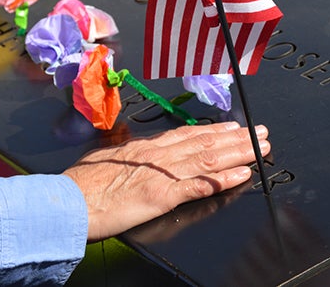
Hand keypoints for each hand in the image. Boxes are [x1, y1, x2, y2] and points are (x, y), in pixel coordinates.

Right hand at [63, 121, 269, 241]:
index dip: (214, 131)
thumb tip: (127, 140)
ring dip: (238, 153)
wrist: (67, 201)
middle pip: (205, 143)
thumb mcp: (102, 155)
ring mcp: (162, 174)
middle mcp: (158, 156)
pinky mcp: (162, 195)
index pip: (187, 135)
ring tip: (261, 149)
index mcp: (145, 148)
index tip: (233, 128)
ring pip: (208, 158)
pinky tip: (241, 175)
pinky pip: (199, 185)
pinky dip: (222, 179)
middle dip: (236, 138)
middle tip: (261, 133)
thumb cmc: (80, 183)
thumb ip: (121, 148)